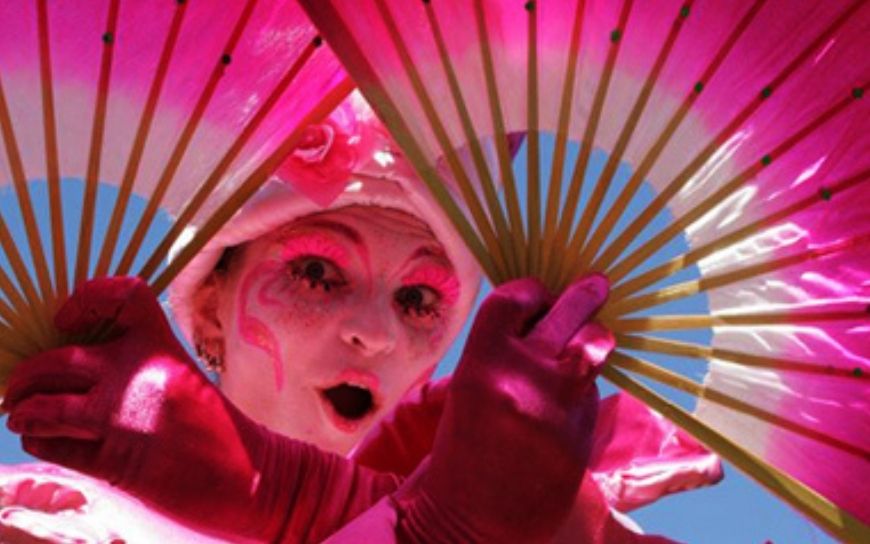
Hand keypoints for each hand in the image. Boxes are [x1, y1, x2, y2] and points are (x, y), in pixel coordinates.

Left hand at [3, 277, 398, 542]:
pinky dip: (39, 438)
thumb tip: (81, 366)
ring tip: (23, 414)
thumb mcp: (188, 384)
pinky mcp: (111, 463)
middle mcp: (138, 376)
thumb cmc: (223, 436)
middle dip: (26, 375)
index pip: (119, 297)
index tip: (68, 319)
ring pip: (42, 403)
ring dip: (23, 409)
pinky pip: (51, 442)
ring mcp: (122, 419)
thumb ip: (142, 370)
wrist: (256, 482)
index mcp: (165, 349)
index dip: (84, 298)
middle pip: (56, 359)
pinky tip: (46, 439)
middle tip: (20, 387)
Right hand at [393, 275, 613, 542]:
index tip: (538, 293)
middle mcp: (522, 378)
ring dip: (593, 337)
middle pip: (568, 312)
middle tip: (596, 284)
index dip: (530, 291)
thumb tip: (538, 319)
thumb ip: (501, 354)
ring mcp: (557, 406)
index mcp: (481, 364)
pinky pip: (592, 392)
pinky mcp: (582, 433)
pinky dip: (585, 387)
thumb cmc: (462, 451)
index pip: (514, 300)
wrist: (472, 519)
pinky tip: (569, 400)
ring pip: (593, 346)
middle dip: (585, 294)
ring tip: (592, 336)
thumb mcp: (467, 391)